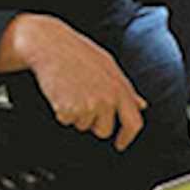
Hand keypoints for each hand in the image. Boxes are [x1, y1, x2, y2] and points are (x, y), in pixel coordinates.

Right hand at [12, 14, 147, 149]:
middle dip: (94, 123)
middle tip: (82, 101)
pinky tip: (60, 92)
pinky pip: (66, 121)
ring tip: (70, 89)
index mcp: (120, 88)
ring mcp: (89, 105)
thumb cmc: (77, 52)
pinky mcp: (69, 109)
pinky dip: (61, 111)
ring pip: (83, 125)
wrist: (49, 45)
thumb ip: (126, 89)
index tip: (120, 144)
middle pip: (104, 130)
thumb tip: (141, 105)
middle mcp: (108, 99)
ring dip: (76, 114)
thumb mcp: (108, 66)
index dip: (127, 137)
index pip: (134, 123)